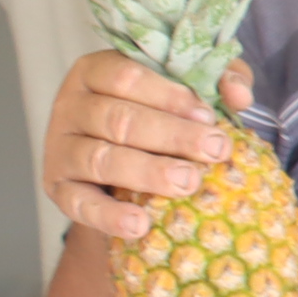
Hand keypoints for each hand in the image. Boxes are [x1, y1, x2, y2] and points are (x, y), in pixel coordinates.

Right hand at [43, 47, 246, 240]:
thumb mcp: (188, 88)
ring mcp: (59, 148)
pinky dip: (108, 216)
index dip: (168, 95)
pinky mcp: (58, 188)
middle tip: (214, 150)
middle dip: (171, 135)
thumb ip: (216, 79)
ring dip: (147, 172)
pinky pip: (79, 204)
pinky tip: (140, 224)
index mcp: (96, 72)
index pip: (125, 76)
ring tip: (188, 183)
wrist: (123, 167)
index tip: (208, 115)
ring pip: (100, 159)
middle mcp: (71, 106)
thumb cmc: (161, 115)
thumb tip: (239, 94)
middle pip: (117, 118)